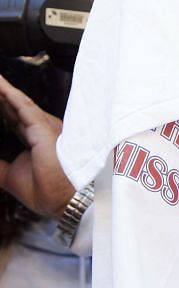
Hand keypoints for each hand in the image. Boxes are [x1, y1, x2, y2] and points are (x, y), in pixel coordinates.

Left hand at [0, 74, 75, 218]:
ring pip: (17, 104)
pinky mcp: (44, 128)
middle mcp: (39, 129)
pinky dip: (10, 96)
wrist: (63, 200)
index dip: (0, 109)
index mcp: (34, 139)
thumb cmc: (46, 190)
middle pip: (13, 108)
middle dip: (0, 96)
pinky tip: (1, 87)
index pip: (12, 119)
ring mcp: (43, 127)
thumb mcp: (8, 176)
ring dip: (3, 91)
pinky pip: (24, 108)